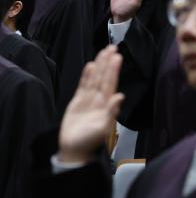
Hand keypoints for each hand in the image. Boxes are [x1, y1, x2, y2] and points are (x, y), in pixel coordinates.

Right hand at [58, 46, 123, 163]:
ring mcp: (88, 100)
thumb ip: (111, 112)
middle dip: (108, 63)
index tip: (117, 56)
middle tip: (112, 47)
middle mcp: (99, 100)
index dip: (114, 70)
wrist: (74, 150)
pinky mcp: (78, 103)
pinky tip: (90, 66)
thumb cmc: (90, 142)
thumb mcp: (102, 128)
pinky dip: (86, 76)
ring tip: (103, 51)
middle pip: (103, 77)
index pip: (110, 83)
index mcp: (106, 105)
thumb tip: (120, 96)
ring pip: (94, 79)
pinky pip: (83, 86)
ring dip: (99, 66)